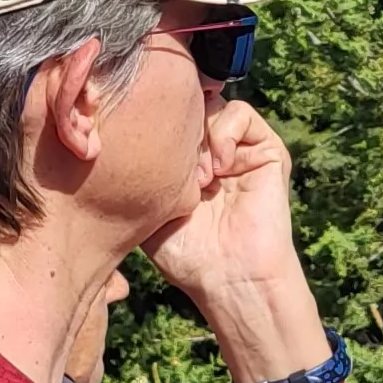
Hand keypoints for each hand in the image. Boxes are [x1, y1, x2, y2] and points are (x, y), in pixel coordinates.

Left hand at [146, 99, 326, 382]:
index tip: (143, 139)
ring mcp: (240, 148)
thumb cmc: (187, 253)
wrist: (229, 277)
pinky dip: (225, 133)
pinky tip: (218, 168)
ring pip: (212, 104)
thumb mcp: (148, 202)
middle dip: (176, 125)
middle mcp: (213, 149)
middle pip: (188, 105)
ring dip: (200, 136)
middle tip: (173, 162)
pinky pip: (240, 113)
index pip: (167, 116)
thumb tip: (114, 130)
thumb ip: (138, 166)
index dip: (154, 118)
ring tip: (198, 178)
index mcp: (187, 160)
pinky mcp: (267, 150)